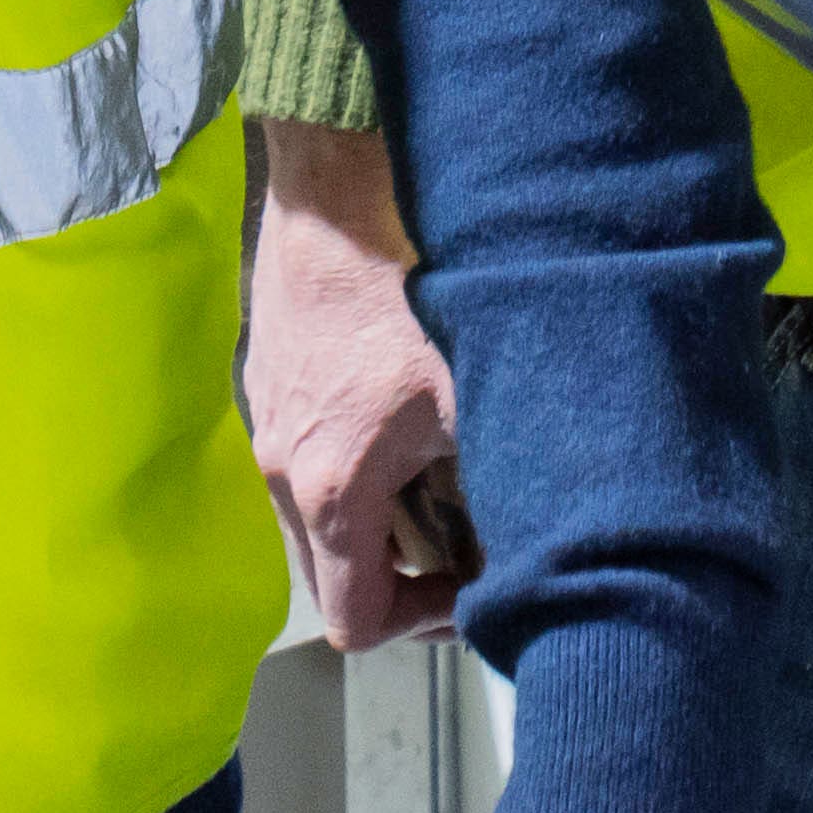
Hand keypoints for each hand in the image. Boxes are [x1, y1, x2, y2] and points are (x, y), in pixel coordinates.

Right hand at [247, 118, 470, 656]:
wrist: (337, 188)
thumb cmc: (412, 286)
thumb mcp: (477, 393)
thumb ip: (502, 485)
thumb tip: (549, 544)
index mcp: (328, 491)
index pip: (358, 623)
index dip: (424, 624)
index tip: (475, 584)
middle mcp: (279, 469)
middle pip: (335, 577)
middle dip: (405, 574)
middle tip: (469, 537)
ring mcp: (263, 422)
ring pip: (318, 518)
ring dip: (380, 515)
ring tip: (442, 470)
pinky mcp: (266, 378)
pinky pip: (304, 457)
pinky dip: (354, 463)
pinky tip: (404, 412)